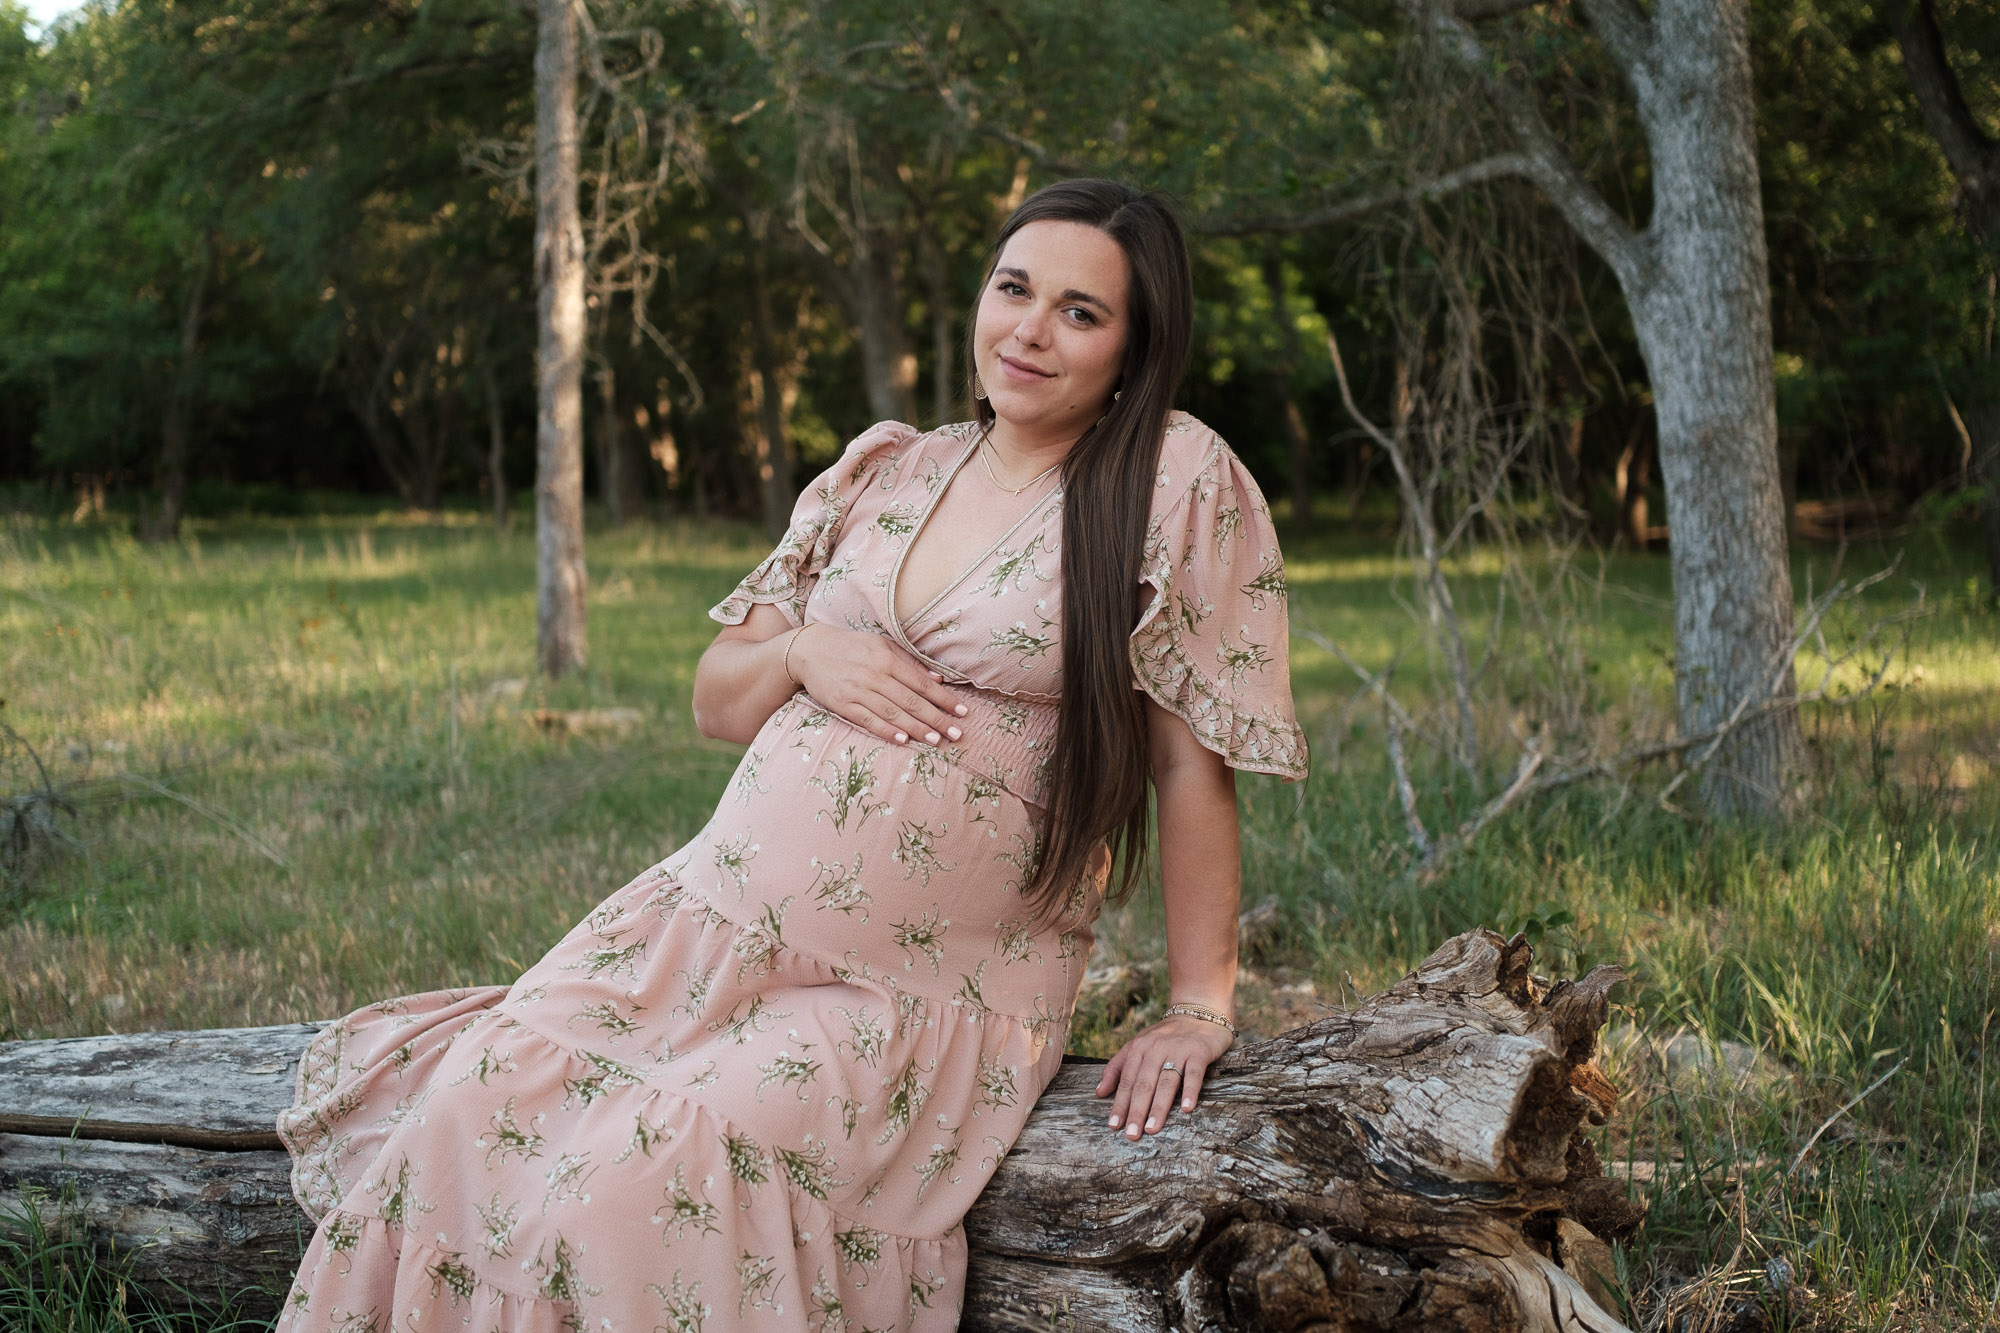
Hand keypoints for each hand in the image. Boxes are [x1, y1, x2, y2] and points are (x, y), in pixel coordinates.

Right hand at [790, 624, 968, 746]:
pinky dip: (885, 730)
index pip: (922, 683)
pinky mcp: (842, 704)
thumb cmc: (851, 646)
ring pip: (892, 713)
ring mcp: (858, 691)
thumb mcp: (881, 645)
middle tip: (956, 733)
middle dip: (936, 718)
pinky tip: (902, 739)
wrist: (809, 650)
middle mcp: (875, 675)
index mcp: (888, 659)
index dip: (944, 699)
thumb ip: (909, 661)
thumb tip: (938, 677)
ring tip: (936, 740)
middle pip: (911, 701)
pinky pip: (867, 720)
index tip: (962, 712)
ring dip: (916, 728)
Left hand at [1093, 1012, 1233, 1139]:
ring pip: (1166, 1081)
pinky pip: (1194, 1074)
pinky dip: (1190, 1091)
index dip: (1120, 1104)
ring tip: (1152, 1128)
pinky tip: (1186, 1109)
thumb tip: (1099, 1092)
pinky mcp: (1199, 1052)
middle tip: (1131, 1134)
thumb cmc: (1166, 1036)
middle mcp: (1156, 1048)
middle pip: (1144, 1084)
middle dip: (1136, 1110)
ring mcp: (1178, 1049)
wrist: (1199, 1013)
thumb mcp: (1138, 1046)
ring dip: (1158, 1106)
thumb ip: (1117, 1068)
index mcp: (1138, 1048)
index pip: (1127, 1080)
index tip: (1114, 1125)